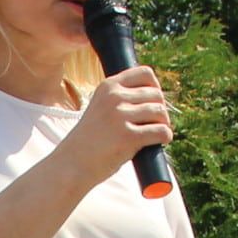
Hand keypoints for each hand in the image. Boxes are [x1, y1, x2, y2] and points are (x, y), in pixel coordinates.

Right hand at [62, 66, 170, 185]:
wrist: (72, 164)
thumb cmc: (90, 140)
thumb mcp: (101, 108)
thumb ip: (121, 99)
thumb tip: (157, 98)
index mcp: (108, 86)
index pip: (145, 73)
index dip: (155, 87)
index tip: (153, 102)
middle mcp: (114, 97)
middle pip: (156, 95)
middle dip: (161, 110)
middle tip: (156, 124)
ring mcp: (120, 116)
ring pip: (160, 112)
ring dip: (164, 124)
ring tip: (157, 134)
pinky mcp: (128, 136)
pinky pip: (160, 131)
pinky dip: (165, 137)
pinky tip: (161, 142)